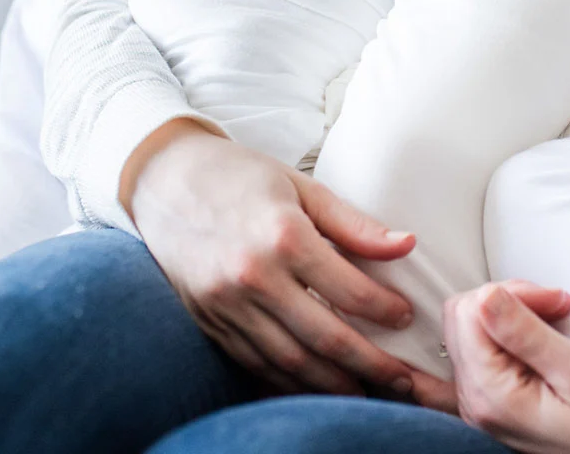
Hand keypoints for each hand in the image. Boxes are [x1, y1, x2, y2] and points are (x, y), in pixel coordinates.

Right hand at [128, 126, 443, 398]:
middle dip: (372, 365)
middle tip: (404, 380)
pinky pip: (257, 364)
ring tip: (368, 391)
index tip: (406, 317)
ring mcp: (227, 304)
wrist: (163, 180)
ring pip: (292, 362)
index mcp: (283, 235)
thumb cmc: (239, 177)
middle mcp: (254, 275)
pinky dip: (291, 382)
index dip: (386, 311)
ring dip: (335, 384)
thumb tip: (406, 245)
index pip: (349, 290)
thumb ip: (354, 224)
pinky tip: (318, 386)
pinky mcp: (209, 322)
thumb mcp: (301, 186)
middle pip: (326, 338)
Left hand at [445, 281, 569, 453]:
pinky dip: (505, 332)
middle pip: (462, 318)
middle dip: (508, 300)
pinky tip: (534, 334)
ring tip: (553, 319)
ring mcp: (481, 404)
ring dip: (509, 313)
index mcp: (492, 396)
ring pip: (469, 329)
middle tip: (557, 307)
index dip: (512, 294)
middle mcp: (476, 403)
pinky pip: (478, 351)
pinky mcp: (493, 401)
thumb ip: (526, 333)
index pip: (470, 314)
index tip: (557, 302)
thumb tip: (486, 295)